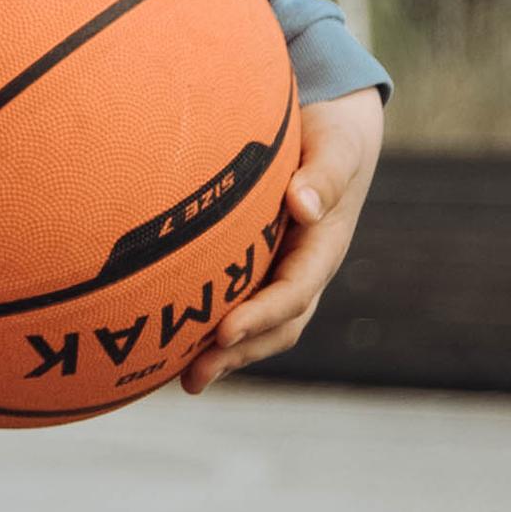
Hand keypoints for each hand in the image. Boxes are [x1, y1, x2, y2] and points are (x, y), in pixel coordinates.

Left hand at [181, 88, 386, 392]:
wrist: (331, 131)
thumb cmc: (331, 137)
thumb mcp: (336, 148)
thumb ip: (323, 177)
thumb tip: (302, 206)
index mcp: (324, 248)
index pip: (294, 292)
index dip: (261, 315)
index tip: (224, 331)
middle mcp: (304, 270)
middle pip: (276, 326)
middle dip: (238, 353)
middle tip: (194, 376)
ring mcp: (283, 274)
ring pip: (259, 328)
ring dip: (225, 356)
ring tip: (185, 380)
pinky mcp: (261, 269)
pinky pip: (240, 307)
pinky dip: (214, 331)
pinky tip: (174, 344)